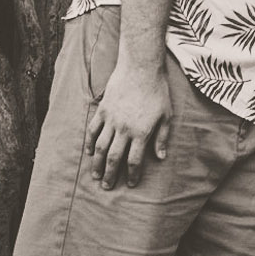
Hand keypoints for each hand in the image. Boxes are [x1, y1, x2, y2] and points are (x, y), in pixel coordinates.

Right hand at [84, 60, 173, 189]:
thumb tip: (161, 157)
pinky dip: (89, 143)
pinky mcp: (103, 110)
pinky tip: (88, 152)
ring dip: (96, 163)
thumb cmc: (157, 91)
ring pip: (100, 147)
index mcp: (141, 133)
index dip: (132, 175)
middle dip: (109, 175)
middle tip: (106, 187)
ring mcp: (111, 119)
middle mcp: (124, 129)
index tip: (130, 183)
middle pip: (113, 158)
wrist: (141, 68)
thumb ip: (162, 138)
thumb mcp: (166, 116)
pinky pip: (92, 129)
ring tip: (95, 175)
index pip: (134, 160)